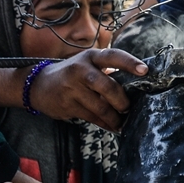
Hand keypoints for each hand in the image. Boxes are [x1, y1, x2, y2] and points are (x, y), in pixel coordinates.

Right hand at [27, 48, 146, 131]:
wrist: (38, 86)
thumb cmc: (70, 74)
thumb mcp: (85, 64)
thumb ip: (105, 71)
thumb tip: (132, 87)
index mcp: (90, 57)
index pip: (113, 56)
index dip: (129, 63)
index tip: (145, 71)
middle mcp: (80, 70)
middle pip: (107, 87)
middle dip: (121, 101)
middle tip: (128, 108)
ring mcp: (72, 88)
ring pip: (100, 106)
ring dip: (114, 117)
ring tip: (121, 122)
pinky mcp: (67, 105)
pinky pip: (90, 117)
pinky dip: (103, 123)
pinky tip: (111, 126)